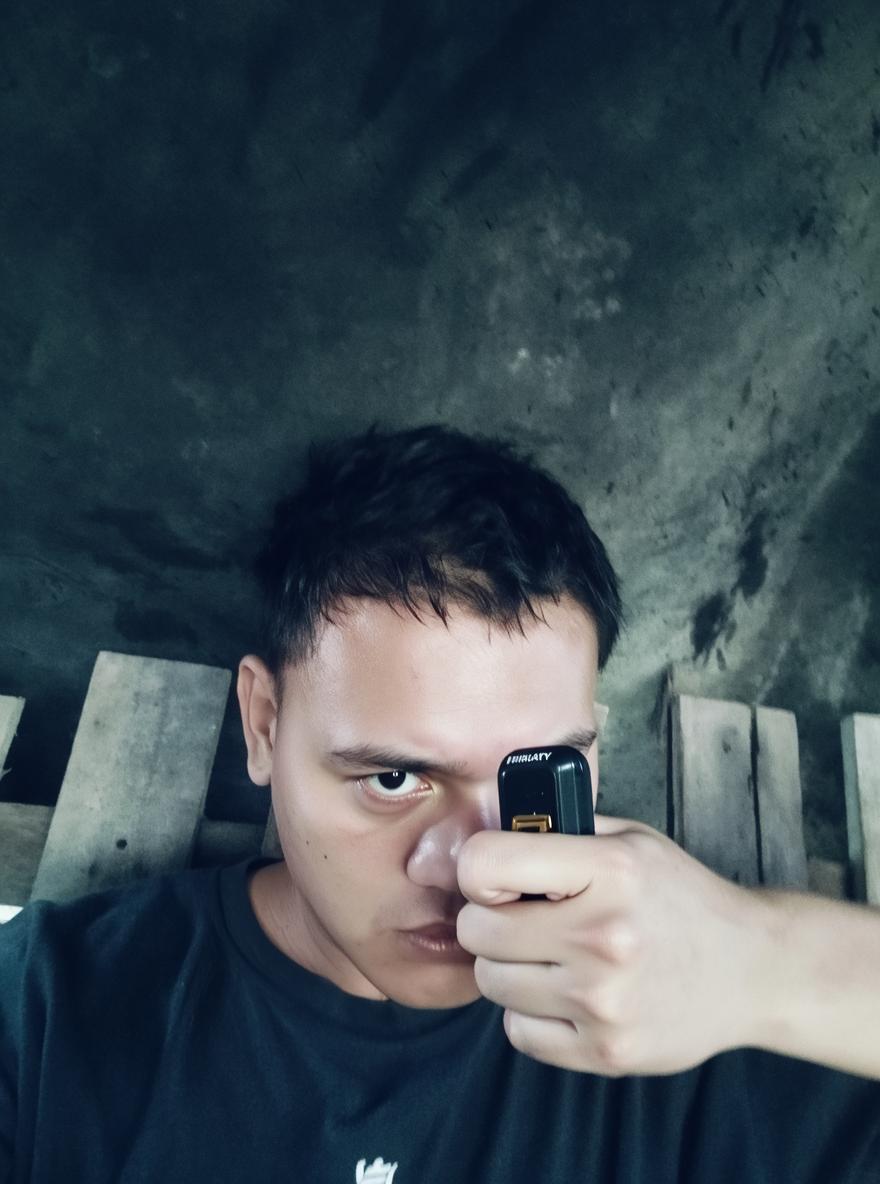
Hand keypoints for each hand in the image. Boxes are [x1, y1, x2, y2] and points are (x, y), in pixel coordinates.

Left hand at [456, 817, 768, 1075]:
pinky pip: (518, 1032)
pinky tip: (563, 993)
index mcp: (609, 871)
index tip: (495, 878)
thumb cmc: (681, 898)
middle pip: (477, 930)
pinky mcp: (605, 1051)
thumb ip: (562, 830)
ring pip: (491, 982)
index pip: (485, 864)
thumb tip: (492, 828)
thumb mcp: (630, 840)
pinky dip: (530, 1014)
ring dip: (509, 967)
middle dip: (490, 919)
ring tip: (549, 954)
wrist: (750, 970)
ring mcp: (603, 1000)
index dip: (478, 869)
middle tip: (523, 917)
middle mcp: (603, 936)